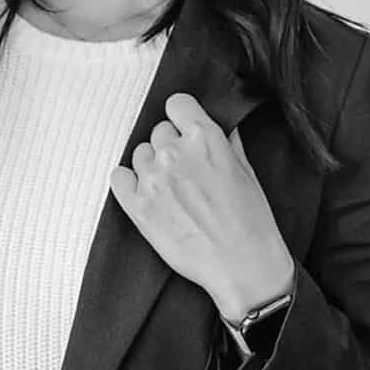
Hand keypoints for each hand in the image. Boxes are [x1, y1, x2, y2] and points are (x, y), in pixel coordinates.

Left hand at [107, 93, 294, 320]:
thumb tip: (217, 124)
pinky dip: (128, 184)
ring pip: (140, 154)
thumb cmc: (251, 221)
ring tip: (172, 192)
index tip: (184, 130)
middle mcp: (175, 153)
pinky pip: (118, 177)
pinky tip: (145, 196)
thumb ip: (226, 141)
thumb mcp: (246, 171)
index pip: (177, 104)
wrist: (242, 265)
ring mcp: (153, 179)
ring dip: (152, 167)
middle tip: (185, 173)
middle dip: (171, 148)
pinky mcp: (138, 206)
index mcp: (205, 138)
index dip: (182, 117)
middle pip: (158, 131)